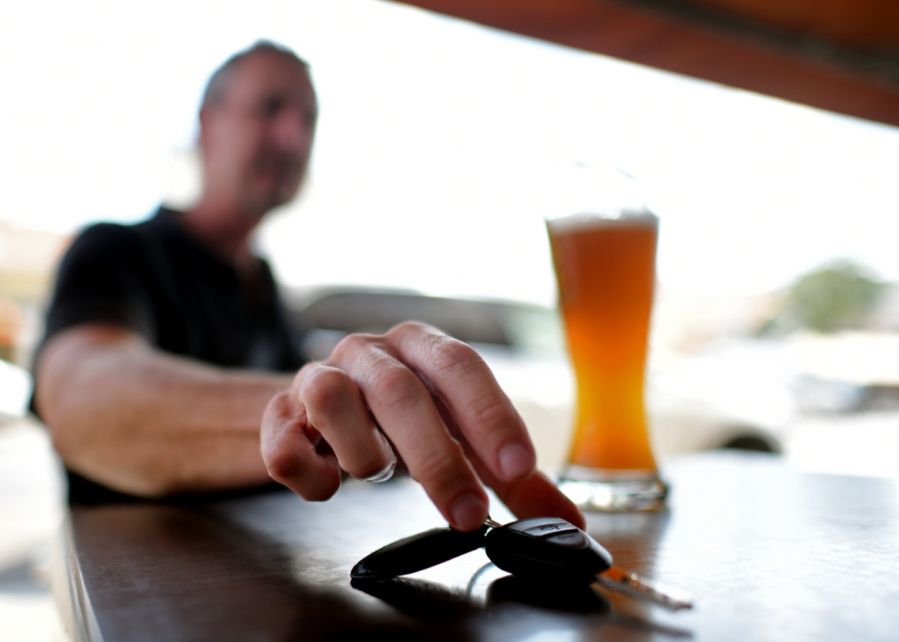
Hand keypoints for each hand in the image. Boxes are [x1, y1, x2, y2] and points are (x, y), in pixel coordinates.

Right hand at [260, 321, 583, 530]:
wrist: (319, 408)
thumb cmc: (402, 420)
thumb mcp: (461, 439)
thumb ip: (511, 479)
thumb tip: (568, 522)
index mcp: (422, 346)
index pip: (462, 366)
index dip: (490, 415)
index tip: (518, 469)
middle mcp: (369, 352)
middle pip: (402, 392)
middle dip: (438, 461)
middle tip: (469, 514)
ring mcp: (318, 377)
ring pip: (333, 399)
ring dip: (365, 453)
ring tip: (379, 472)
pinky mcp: (278, 413)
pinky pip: (282, 441)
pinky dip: (309, 471)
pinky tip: (329, 483)